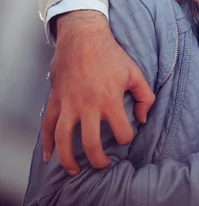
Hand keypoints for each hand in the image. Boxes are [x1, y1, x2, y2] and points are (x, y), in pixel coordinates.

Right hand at [42, 10, 154, 174]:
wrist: (83, 37)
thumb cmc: (111, 55)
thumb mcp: (135, 73)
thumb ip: (145, 96)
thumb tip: (143, 118)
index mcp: (110, 100)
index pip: (122, 131)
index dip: (127, 136)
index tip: (126, 134)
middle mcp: (88, 106)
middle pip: (90, 143)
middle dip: (98, 159)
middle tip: (102, 165)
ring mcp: (68, 104)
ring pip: (64, 138)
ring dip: (67, 158)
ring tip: (74, 169)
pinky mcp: (55, 100)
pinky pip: (47, 125)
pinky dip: (46, 142)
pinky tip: (49, 155)